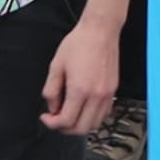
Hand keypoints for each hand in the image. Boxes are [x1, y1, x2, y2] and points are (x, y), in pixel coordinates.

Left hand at [41, 16, 124, 134]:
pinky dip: (92, 118)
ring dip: (79, 125)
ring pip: (94, 124)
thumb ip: (51, 90)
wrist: (100, 30)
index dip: (52, 123)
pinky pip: (104, 114)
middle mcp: (96, 95)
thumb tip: (52, 107)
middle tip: (55, 120)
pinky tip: (83, 108)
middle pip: (81, 129)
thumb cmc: (79, 43)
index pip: (66, 121)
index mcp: (80, 90)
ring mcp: (107, 94)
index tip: (46, 117)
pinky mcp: (113, 90)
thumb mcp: (56, 65)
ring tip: (69, 115)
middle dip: (65, 129)